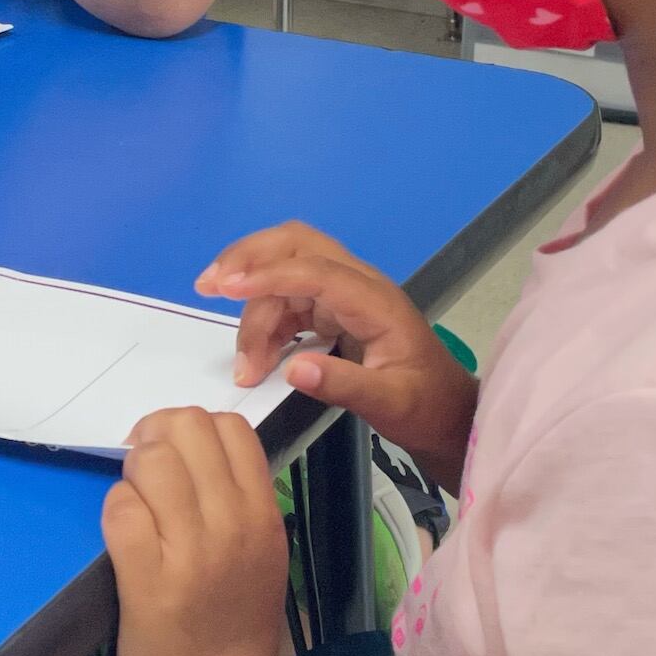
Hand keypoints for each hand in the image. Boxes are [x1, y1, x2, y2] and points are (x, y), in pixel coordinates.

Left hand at [103, 405, 287, 655]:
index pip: (230, 427)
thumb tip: (188, 449)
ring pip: (151, 460)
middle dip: (156, 439)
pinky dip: (114, 510)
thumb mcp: (261, 556)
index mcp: (264, 515)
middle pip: (187, 428)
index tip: (173, 456)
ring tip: (135, 504)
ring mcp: (192, 553)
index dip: (192, 430)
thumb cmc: (232, 629)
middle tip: (145, 473)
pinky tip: (123, 536)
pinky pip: (121, 509)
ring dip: (132, 472)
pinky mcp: (149, 580)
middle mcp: (234, 526)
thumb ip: (237, 501)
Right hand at [200, 223, 478, 473]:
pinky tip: (258, 357)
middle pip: (296, 244)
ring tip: (244, 366)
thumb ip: (344, 386)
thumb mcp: (390, 404)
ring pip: (285, 273)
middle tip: (208, 285)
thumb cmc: (424, 406)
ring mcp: (344, 295)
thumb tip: (293, 369)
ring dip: (254, 308)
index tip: (224, 288)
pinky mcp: (334, 310)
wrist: (447, 412)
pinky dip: (265, 322)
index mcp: (374, 300)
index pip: (313, 270)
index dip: (267, 275)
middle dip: (248, 258)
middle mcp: (357, 285)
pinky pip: (289, 300)